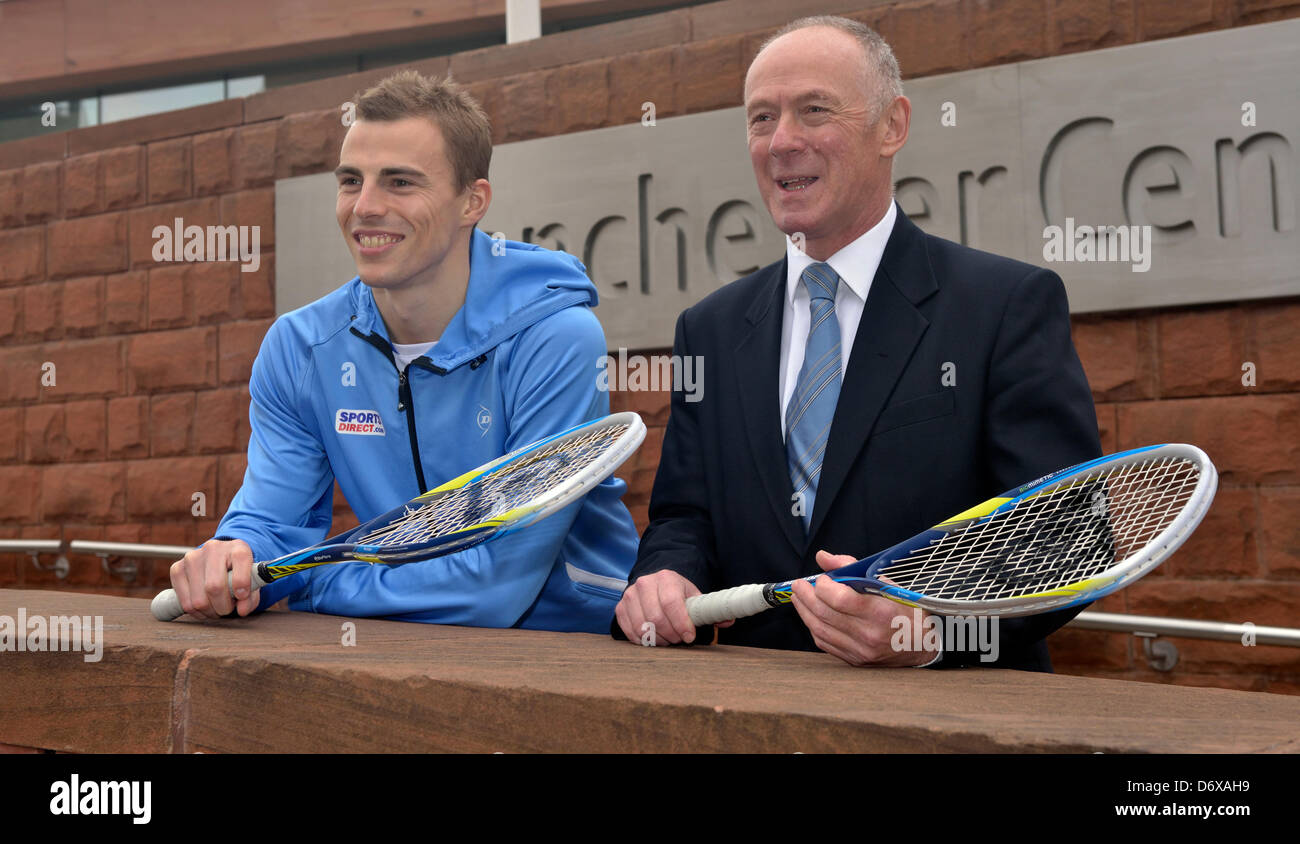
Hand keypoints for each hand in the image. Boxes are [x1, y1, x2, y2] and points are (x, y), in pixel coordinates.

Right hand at [169, 539, 259, 619]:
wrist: (220, 560)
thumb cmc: (238, 573)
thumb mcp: (251, 582)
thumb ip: (251, 597)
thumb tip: (242, 610)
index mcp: (237, 548)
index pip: (240, 564)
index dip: (242, 585)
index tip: (242, 596)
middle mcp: (213, 549)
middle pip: (214, 587)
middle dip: (224, 606)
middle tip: (228, 608)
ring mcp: (192, 557)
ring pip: (199, 599)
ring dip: (210, 611)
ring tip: (217, 607)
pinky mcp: (177, 569)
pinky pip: (185, 602)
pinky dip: (196, 612)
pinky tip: (205, 607)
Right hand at [615, 569, 731, 645]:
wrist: (656, 584)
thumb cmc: (678, 594)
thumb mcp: (695, 597)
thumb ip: (711, 609)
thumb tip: (728, 621)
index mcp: (666, 578)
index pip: (671, 603)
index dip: (681, 624)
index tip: (689, 636)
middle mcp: (645, 584)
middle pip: (655, 618)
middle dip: (670, 635)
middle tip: (679, 640)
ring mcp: (630, 595)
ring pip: (641, 627)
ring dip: (657, 639)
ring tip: (667, 639)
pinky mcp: (621, 607)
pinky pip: (629, 631)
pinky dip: (643, 641)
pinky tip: (654, 639)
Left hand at [789, 550, 938, 666]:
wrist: (923, 646)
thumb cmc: (907, 611)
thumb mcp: (888, 583)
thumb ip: (853, 568)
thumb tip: (824, 558)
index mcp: (881, 612)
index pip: (840, 599)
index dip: (823, 586)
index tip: (821, 578)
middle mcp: (869, 634)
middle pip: (825, 614)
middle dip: (806, 596)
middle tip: (799, 585)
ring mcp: (860, 651)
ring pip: (820, 630)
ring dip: (804, 611)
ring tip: (799, 597)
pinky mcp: (854, 660)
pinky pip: (825, 643)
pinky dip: (814, 627)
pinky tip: (811, 615)